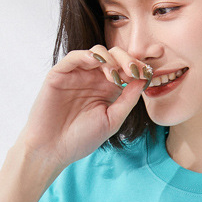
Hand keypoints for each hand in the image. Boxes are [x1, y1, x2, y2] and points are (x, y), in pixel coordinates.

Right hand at [17, 45, 151, 168]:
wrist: (53, 150)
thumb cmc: (81, 139)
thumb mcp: (112, 120)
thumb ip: (128, 99)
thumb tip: (145, 79)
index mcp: (107, 90)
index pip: (126, 71)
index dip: (138, 68)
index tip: (149, 73)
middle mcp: (93, 79)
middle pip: (114, 57)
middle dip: (127, 60)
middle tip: (135, 70)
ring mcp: (77, 75)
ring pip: (97, 52)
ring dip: (110, 58)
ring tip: (116, 75)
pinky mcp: (60, 74)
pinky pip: (75, 57)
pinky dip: (88, 55)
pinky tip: (99, 62)